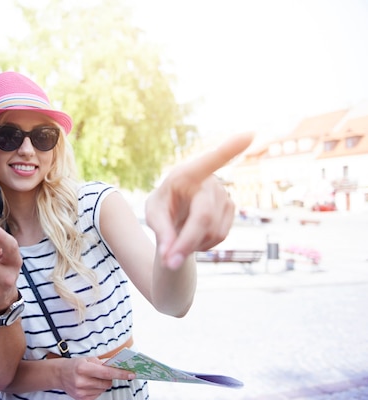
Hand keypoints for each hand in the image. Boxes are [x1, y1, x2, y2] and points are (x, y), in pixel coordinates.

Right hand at [56, 357, 134, 399]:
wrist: (59, 375)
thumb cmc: (75, 365)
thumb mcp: (87, 359)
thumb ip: (102, 363)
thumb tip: (118, 366)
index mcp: (83, 368)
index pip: (106, 373)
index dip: (120, 374)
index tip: (131, 374)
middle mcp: (81, 381)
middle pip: (107, 383)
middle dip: (109, 378)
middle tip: (103, 373)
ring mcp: (81, 392)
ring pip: (103, 389)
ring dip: (102, 384)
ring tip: (93, 378)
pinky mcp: (82, 399)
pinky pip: (98, 395)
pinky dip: (97, 389)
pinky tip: (89, 384)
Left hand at [145, 133, 253, 269]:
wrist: (177, 213)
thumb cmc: (163, 207)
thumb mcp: (153, 216)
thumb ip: (161, 232)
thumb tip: (170, 257)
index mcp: (186, 173)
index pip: (209, 161)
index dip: (230, 149)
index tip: (249, 134)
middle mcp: (209, 180)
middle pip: (203, 217)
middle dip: (186, 242)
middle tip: (169, 263)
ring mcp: (224, 193)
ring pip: (212, 231)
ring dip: (193, 243)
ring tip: (180, 235)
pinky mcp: (232, 208)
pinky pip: (220, 236)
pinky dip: (204, 243)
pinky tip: (196, 235)